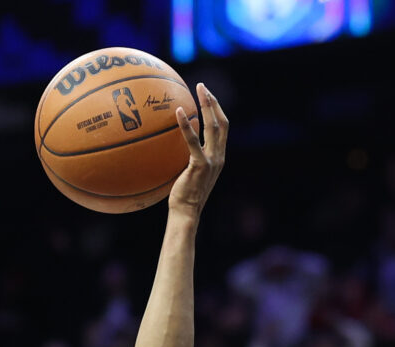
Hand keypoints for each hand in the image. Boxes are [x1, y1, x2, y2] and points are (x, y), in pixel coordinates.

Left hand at [168, 83, 227, 214]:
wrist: (186, 212)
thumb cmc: (182, 195)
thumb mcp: (188, 173)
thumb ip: (187, 157)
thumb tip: (171, 144)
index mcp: (218, 156)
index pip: (222, 128)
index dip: (217, 110)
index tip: (207, 96)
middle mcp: (219, 156)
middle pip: (221, 122)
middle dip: (213, 102)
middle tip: (202, 86)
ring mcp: (212, 160)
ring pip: (213, 126)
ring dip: (207, 105)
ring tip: (198, 90)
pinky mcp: (200, 165)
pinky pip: (193, 140)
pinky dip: (187, 125)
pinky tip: (178, 112)